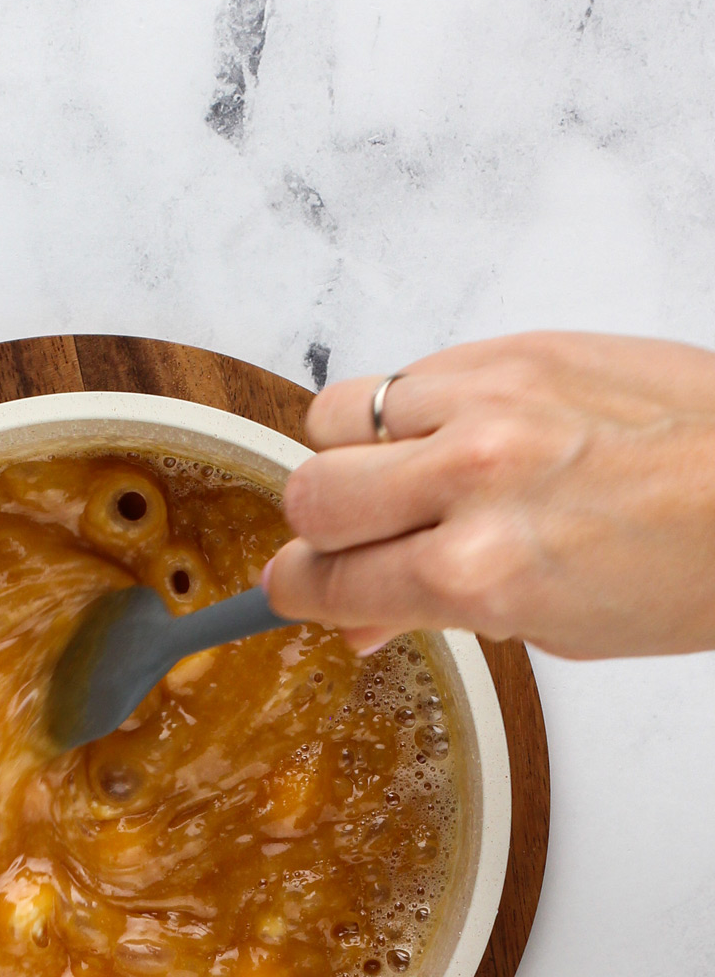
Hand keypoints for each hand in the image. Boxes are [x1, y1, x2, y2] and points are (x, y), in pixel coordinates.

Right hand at [267, 332, 714, 657]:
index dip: (301, 590)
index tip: (302, 588)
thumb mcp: (552, 628)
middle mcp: (472, 482)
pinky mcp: (515, 348)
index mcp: (477, 574)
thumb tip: (360, 616)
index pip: (325, 578)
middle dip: (319, 530)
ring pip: (337, 418)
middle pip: (310, 496)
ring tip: (405, 479)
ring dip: (354, 456)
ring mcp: (490, 404)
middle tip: (354, 541)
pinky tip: (457, 437)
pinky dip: (412, 410)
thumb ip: (441, 611)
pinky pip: (408, 373)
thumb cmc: (690, 569)